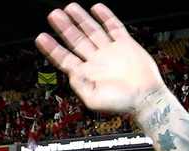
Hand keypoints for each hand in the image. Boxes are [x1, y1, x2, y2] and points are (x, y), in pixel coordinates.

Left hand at [36, 4, 166, 115]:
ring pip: (92, 31)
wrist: (147, 99)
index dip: (52, 48)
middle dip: (64, 27)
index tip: (41, 37)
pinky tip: (97, 8)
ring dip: (81, 19)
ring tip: (69, 7)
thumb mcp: (94, 101)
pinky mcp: (125, 45)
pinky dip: (106, 17)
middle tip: (54, 15)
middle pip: (76, 40)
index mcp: (87, 74)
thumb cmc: (122, 104)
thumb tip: (71, 72)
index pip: (64, 58)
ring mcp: (110, 51)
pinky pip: (114, 27)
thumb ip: (80, 86)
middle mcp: (97, 61)